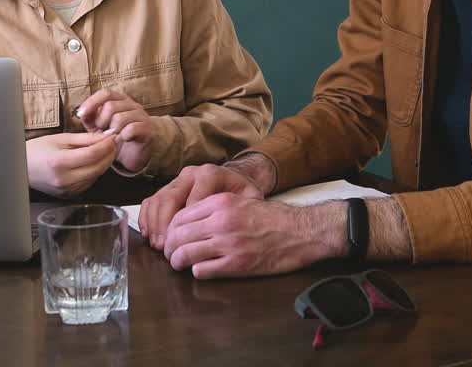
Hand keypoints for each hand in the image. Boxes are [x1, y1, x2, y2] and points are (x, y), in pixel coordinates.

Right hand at [25, 132, 117, 197]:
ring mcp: (67, 190)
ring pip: (96, 176)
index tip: (114, 136)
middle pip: (99, 167)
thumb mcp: (61, 138)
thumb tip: (106, 137)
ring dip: (105, 163)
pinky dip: (95, 171)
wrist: (22, 168)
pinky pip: (90, 182)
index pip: (93, 154)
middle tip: (114, 142)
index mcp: (60, 163)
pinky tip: (93, 162)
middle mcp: (64, 180)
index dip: (107, 144)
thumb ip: (85, 139)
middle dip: (110, 153)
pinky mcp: (69, 195)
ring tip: (104, 150)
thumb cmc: (38, 150)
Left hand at [76, 89, 153, 173]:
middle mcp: (132, 105)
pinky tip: (122, 140)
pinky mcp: (148, 129)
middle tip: (102, 131)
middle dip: (101, 121)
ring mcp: (141, 116)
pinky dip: (123, 136)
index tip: (81, 114)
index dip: (92, 102)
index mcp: (120, 100)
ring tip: (112, 137)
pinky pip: (131, 129)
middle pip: (111, 106)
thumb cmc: (116, 136)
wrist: (137, 152)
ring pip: (120, 118)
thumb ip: (90, 118)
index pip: (106, 93)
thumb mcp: (99, 127)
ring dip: (112, 130)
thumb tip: (81, 112)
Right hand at [138, 164, 263, 251]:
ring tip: (158, 245)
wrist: (234, 181)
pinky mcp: (167, 188)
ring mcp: (177, 180)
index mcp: (210, 174)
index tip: (186, 243)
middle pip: (170, 197)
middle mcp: (191, 174)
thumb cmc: (242, 194)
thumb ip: (243, 209)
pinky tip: (150, 236)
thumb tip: (231, 228)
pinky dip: (147, 219)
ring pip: (157, 199)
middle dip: (165, 224)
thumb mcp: (250, 198)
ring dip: (154, 224)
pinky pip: (150, 201)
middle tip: (166, 247)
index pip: (193, 199)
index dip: (187, 223)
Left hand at [163, 194, 342, 278]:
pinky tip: (202, 270)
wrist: (302, 231)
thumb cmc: (274, 217)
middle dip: (169, 247)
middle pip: (177, 236)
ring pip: (185, 254)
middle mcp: (221, 221)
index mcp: (221, 202)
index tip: (171, 237)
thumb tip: (188, 221)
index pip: (180, 216)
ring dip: (178, 262)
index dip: (170, 229)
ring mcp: (229, 243)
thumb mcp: (242, 200)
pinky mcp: (237, 265)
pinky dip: (197, 272)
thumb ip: (216, 208)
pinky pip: (202, 271)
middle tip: (171, 254)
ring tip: (180, 264)